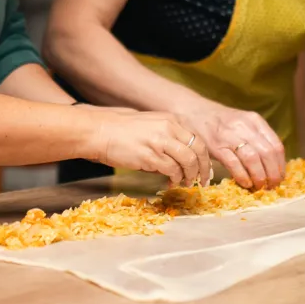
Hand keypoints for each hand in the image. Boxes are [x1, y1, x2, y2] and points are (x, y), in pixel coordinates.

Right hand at [83, 108, 209, 186]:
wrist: (99, 131)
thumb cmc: (121, 130)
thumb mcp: (150, 125)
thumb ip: (167, 136)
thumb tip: (180, 157)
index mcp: (170, 120)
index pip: (197, 139)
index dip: (204, 157)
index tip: (205, 169)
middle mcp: (169, 128)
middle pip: (198, 150)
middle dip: (203, 168)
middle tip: (202, 181)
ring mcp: (160, 141)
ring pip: (188, 161)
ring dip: (189, 176)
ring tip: (185, 183)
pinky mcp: (150, 156)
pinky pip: (172, 170)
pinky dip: (174, 179)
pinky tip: (170, 182)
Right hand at [175, 101, 285, 189]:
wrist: (191, 110)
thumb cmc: (218, 121)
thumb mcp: (242, 122)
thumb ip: (256, 137)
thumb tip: (272, 164)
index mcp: (254, 120)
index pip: (276, 145)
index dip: (281, 165)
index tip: (280, 177)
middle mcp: (244, 126)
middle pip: (267, 153)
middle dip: (273, 174)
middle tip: (272, 186)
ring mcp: (229, 135)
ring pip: (253, 159)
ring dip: (259, 176)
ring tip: (259, 186)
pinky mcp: (216, 145)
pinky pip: (234, 164)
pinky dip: (242, 176)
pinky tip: (245, 183)